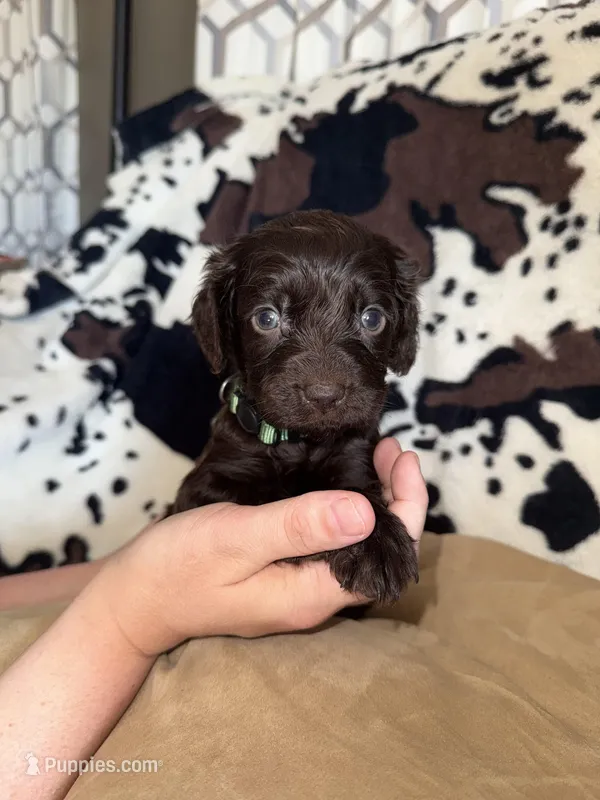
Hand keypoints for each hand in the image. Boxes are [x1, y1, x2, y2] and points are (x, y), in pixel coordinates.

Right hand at [100, 439, 426, 654]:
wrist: (134, 598)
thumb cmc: (178, 567)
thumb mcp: (236, 538)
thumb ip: (298, 527)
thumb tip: (365, 512)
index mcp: (310, 595)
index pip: (384, 558)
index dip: (405, 509)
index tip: (401, 458)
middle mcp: (312, 597)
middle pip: (376, 551)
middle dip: (394, 499)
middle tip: (388, 447)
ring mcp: (297, 587)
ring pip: (354, 545)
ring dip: (371, 500)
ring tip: (373, 454)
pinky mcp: (282, 574)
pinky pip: (328, 541)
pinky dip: (343, 507)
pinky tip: (336, 479)